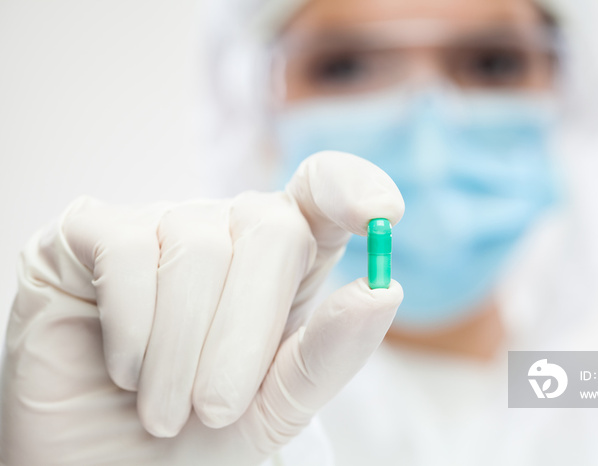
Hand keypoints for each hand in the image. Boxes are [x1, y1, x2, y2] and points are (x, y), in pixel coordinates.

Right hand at [1, 151, 403, 464]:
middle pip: (270, 227)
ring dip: (182, 350)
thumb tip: (384, 290)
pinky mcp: (89, 232)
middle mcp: (227, 231)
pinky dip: (134, 326)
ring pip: (197, 247)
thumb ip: (328, 353)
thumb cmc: (193, 436)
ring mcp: (160, 225)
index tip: (383, 214)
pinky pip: (127, 250)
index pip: (324, 191)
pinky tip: (127, 369)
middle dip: (247, 330)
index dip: (353, 188)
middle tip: (217, 409)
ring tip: (164, 412)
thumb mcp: (274, 407)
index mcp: (283, 263)